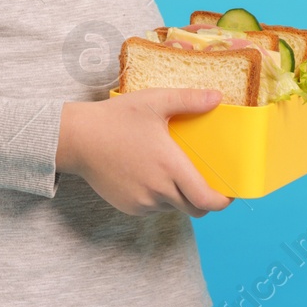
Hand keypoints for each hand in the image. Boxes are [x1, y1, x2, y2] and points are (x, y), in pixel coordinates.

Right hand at [56, 89, 233, 216]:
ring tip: (174, 172)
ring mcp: (142, 202)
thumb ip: (189, 100)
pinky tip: (151, 175)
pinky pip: (153, 208)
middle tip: (206, 182)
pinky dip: (160, 197)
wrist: (77, 139)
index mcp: (170, 167)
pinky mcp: (128, 207)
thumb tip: (217, 97)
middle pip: (194, 209)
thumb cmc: (116, 119)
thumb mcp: (155, 101)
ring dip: (180, 196)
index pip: (205, 200)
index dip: (222, 202)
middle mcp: (158, 190)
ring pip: (173, 208)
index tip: (229, 193)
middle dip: (204, 200)